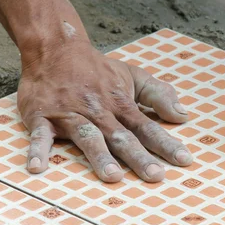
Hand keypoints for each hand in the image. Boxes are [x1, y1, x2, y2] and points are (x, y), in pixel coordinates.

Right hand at [17, 28, 192, 182]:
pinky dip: (38, 150)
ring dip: (100, 156)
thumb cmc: (98, 69)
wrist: (56, 48)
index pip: (148, 127)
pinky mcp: (43, 116)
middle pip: (121, 137)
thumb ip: (159, 94)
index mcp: (121, 104)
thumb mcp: (133, 76)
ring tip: (113, 176)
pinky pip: (40, 135)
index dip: (166, 144)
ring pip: (88, 136)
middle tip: (155, 176)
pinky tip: (38, 168)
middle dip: (139, 157)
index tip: (185, 160)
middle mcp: (99, 111)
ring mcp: (70, 114)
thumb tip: (183, 116)